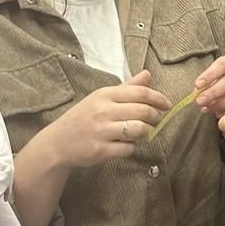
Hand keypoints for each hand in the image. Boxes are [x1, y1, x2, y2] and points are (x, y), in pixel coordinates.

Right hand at [45, 71, 170, 167]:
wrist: (57, 143)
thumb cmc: (82, 118)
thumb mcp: (100, 98)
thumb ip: (126, 88)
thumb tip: (147, 75)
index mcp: (104, 95)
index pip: (139, 92)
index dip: (158, 98)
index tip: (167, 104)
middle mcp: (102, 111)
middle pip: (142, 111)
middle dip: (155, 116)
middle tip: (157, 120)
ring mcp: (101, 131)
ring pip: (138, 130)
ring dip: (145, 132)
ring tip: (142, 132)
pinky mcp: (100, 150)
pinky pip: (128, 148)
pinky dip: (132, 147)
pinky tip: (126, 144)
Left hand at [195, 55, 224, 115]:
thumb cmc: (222, 85)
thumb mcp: (212, 81)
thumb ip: (204, 86)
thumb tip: (197, 93)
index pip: (221, 65)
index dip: (209, 75)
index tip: (197, 85)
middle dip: (213, 93)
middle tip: (200, 101)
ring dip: (221, 104)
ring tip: (208, 109)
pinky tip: (222, 114)